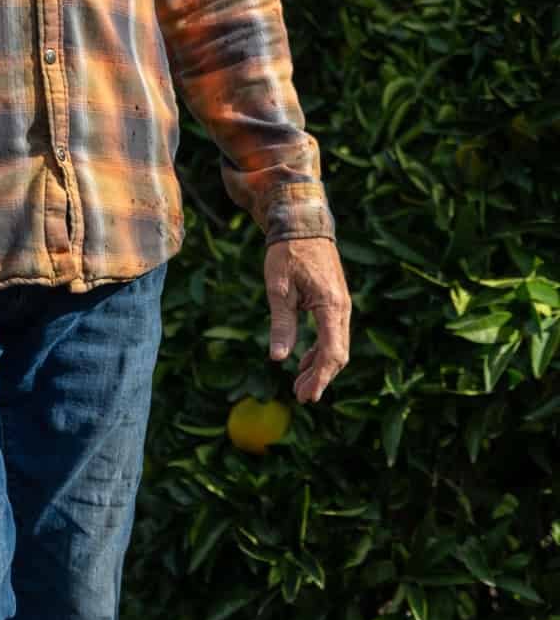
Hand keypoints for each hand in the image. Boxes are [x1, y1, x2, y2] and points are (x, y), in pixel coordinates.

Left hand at [264, 238, 350, 403]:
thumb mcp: (278, 287)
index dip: (320, 377)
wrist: (302, 223)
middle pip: (338, 354)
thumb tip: (278, 358)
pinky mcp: (335, 301)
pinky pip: (332, 333)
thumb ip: (281, 323)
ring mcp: (341, 304)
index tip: (306, 396)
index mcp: (331, 305)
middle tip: (300, 397)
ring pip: (336, 345)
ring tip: (300, 386)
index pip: (331, 352)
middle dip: (320, 378)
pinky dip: (320, 351)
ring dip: (319, 367)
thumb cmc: (288, 252)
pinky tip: (304, 361)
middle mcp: (342, 307)